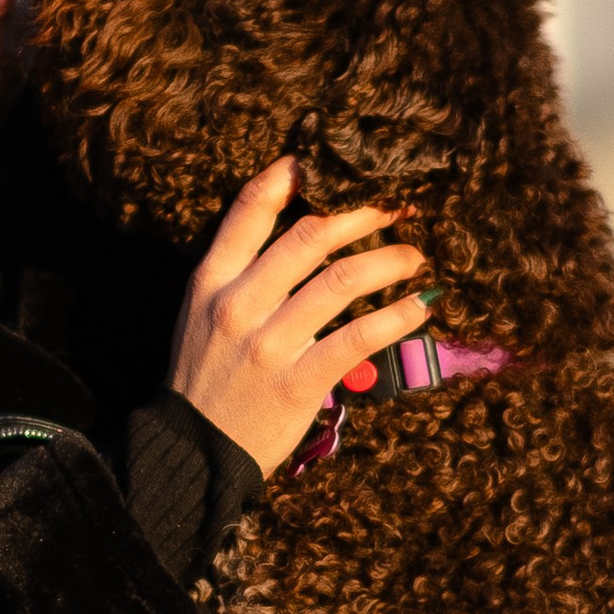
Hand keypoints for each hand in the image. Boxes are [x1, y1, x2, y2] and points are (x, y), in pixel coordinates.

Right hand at [169, 158, 432, 478]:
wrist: (193, 453)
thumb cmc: (206, 380)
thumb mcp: (202, 315)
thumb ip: (241, 274)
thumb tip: (305, 233)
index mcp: (210, 280)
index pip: (249, 208)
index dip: (291, 175)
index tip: (325, 161)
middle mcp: (237, 305)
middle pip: (310, 235)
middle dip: (364, 213)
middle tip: (397, 207)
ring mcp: (267, 345)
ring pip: (342, 280)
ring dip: (390, 260)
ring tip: (416, 257)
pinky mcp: (297, 384)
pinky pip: (358, 338)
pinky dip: (397, 316)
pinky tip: (420, 307)